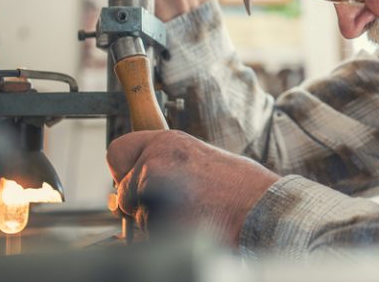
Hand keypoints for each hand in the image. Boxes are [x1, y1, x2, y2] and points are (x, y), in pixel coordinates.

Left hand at [107, 130, 279, 245]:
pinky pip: (148, 234)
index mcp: (167, 142)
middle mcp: (155, 161)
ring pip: (138, 216)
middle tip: (171, 205)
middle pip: (124, 190)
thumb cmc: (240, 188)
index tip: (133, 181)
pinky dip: (165, 235)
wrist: (260, 210)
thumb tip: (130, 186)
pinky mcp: (155, 218)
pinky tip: (191, 224)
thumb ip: (166, 166)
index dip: (124, 170)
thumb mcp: (199, 160)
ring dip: (157, 220)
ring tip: (193, 213)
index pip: (118, 151)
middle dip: (138, 202)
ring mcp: (153, 190)